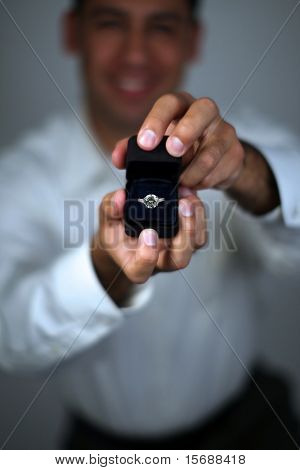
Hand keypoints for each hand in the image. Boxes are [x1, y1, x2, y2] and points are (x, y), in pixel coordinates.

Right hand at [91, 188, 205, 303]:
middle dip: (185, 234)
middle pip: (180, 260)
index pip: (141, 271)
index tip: (148, 233)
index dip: (146, 258)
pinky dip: (198, 210)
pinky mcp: (188, 238)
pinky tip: (189, 193)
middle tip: (182, 206)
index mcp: (135, 264)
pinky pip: (201, 228)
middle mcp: (160, 261)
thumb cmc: (118, 233)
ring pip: (196, 243)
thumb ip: (110, 210)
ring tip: (187, 196)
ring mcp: (176, 250)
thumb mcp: (106, 221)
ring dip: (196, 219)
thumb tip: (120, 197)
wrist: (130, 234)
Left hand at [112, 92, 244, 190]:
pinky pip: (222, 169)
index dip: (157, 120)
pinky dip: (206, 181)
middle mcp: (205, 113)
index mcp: (181, 106)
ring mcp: (224, 132)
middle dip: (187, 131)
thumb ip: (133, 150)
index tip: (145, 144)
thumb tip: (118, 158)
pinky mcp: (236, 153)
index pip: (170, 102)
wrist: (214, 161)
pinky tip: (195, 185)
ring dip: (195, 169)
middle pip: (203, 110)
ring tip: (181, 182)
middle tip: (173, 153)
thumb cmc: (180, 149)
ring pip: (214, 148)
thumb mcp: (155, 146)